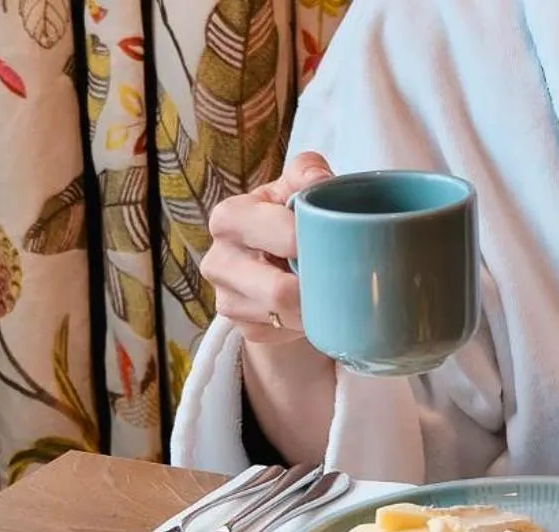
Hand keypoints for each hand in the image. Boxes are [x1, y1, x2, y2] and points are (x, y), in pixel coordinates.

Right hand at [202, 151, 333, 342]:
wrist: (272, 257)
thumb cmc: (286, 215)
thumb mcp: (294, 187)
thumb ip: (306, 171)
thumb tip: (320, 179)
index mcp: (229, 218)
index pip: (282, 236)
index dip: (317, 242)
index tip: (337, 242)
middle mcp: (218, 261)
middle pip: (279, 291)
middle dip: (317, 288)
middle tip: (340, 276)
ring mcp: (226, 300)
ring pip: (283, 317)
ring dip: (313, 309)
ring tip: (326, 290)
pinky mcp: (241, 329)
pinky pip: (282, 333)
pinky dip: (303, 322)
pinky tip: (308, 306)